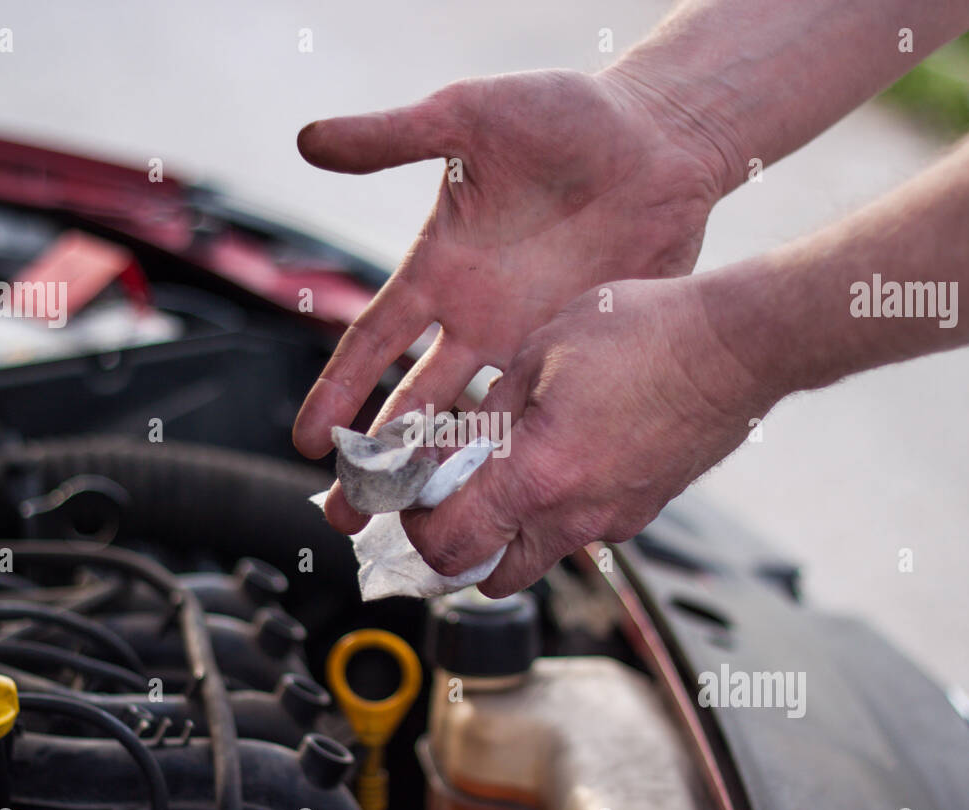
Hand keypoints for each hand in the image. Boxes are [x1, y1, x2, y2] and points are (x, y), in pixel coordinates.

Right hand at [293, 68, 730, 530]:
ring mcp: (529, 340)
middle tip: (347, 521)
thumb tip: (306, 139)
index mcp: (439, 268)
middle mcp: (476, 316)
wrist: (661, 139)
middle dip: (377, 465)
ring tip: (422, 532)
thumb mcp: (471, 117)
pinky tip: (507, 501)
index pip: (372, 343)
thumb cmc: (565, 117)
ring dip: (445, 477)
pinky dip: (521, 457)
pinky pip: (542, 415)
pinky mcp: (581, 352)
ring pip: (474, 425)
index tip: (307, 444)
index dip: (337, 393)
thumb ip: (393, 135)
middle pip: (412, 406)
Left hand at [400, 279, 778, 596]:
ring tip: (506, 470)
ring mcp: (614, 521)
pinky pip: (582, 525)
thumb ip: (487, 414)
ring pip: (537, 553)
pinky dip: (556, 507)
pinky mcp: (642, 510)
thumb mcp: (537, 354)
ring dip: (508, 530)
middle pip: (489, 575)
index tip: (410, 500)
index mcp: (534, 479)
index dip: (416, 529)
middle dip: (459, 547)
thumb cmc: (643, 336)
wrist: (735, 345)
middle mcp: (574, 517)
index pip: (448, 545)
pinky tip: (564, 451)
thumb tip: (454, 448)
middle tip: (448, 500)